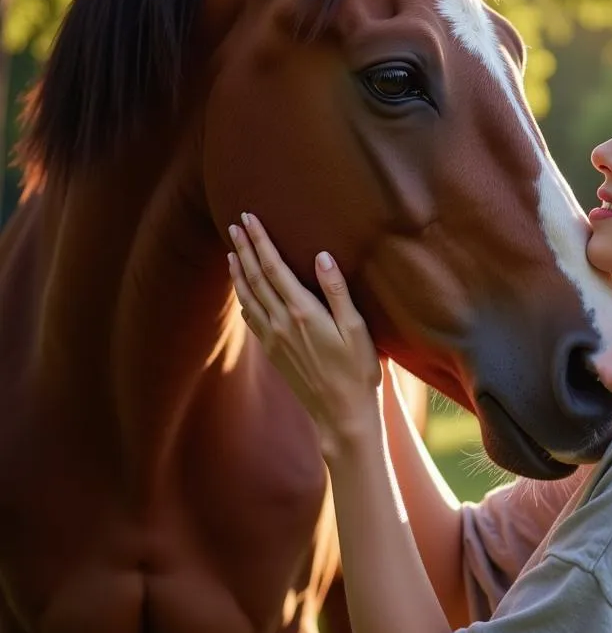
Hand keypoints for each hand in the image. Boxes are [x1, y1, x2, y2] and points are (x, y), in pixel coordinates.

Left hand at [227, 212, 382, 450]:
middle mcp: (281, 324)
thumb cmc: (358, 372)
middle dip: (244, 248)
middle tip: (234, 224)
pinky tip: (243, 292)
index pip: (273, 268)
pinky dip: (244, 298)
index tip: (249, 218)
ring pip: (248, 297)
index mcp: (303, 312)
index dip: (260, 241)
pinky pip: (252, 318)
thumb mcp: (357, 329)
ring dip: (238, 272)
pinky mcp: (274, 353)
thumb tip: (321, 256)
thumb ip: (337, 291)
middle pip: (255, 278)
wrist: (341, 415)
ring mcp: (274, 340)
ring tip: (232, 251)